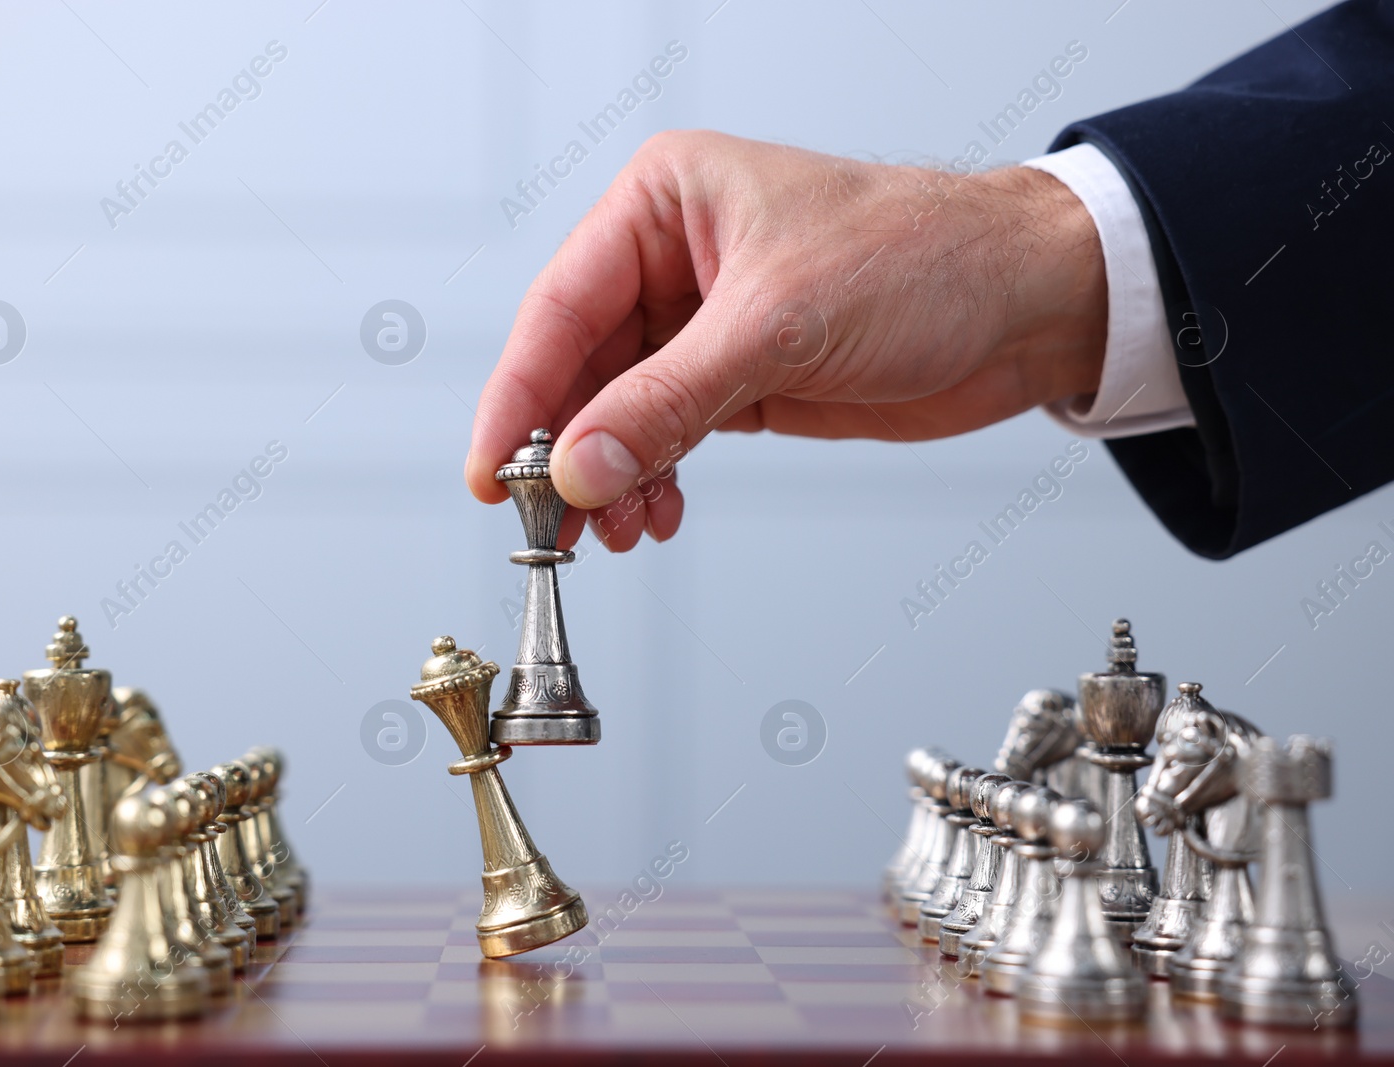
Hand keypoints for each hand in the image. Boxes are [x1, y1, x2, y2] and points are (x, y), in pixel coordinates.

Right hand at [464, 130, 1106, 551]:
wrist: (1027, 304)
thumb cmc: (924, 257)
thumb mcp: (779, 327)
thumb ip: (668, 403)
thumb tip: (578, 466)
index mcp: (665, 202)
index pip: (562, 306)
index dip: (520, 394)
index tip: (490, 468)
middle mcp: (674, 258)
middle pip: (582, 366)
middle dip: (566, 450)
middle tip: (549, 520)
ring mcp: (706, 324)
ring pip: (620, 411)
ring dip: (610, 477)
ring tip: (611, 531)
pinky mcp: (741, 378)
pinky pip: (668, 435)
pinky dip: (654, 479)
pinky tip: (655, 513)